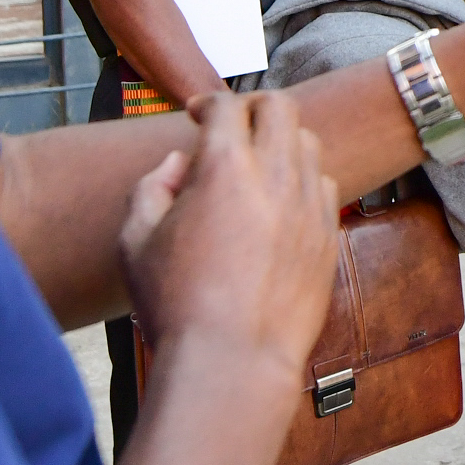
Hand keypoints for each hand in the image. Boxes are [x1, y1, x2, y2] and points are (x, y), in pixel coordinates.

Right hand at [118, 89, 336, 372]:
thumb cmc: (176, 305)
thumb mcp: (134, 241)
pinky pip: (326, 188)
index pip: (227, 106)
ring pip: (309, 145)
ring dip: (283, 143)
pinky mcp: (330, 238)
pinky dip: (304, 183)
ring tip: (260, 165)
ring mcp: (310, 207)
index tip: (198, 114)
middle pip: (281, 108)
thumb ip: (151, 188)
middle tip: (236, 125)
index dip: (208, 103)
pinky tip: (283, 205)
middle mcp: (276, 177)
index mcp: (225, 168)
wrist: (232, 361)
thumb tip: (178, 164)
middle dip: (255, 107)